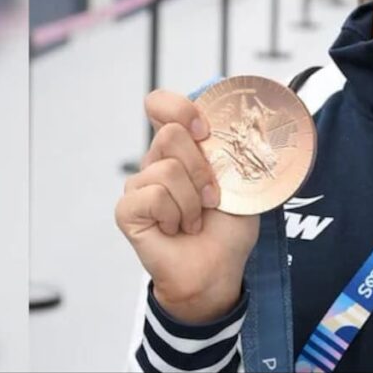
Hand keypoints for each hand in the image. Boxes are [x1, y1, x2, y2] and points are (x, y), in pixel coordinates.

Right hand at [115, 90, 259, 321]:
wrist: (218, 267)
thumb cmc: (228, 227)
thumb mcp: (241, 182)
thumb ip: (234, 151)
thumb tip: (244, 127)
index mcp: (182, 148)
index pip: (160, 104)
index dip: (180, 108)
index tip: (205, 132)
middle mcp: (156, 161)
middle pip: (171, 134)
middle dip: (203, 169)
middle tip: (213, 198)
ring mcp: (139, 185)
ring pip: (167, 169)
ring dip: (193, 201)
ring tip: (196, 219)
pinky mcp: (128, 209)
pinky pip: (153, 196)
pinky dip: (175, 216)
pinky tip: (177, 229)